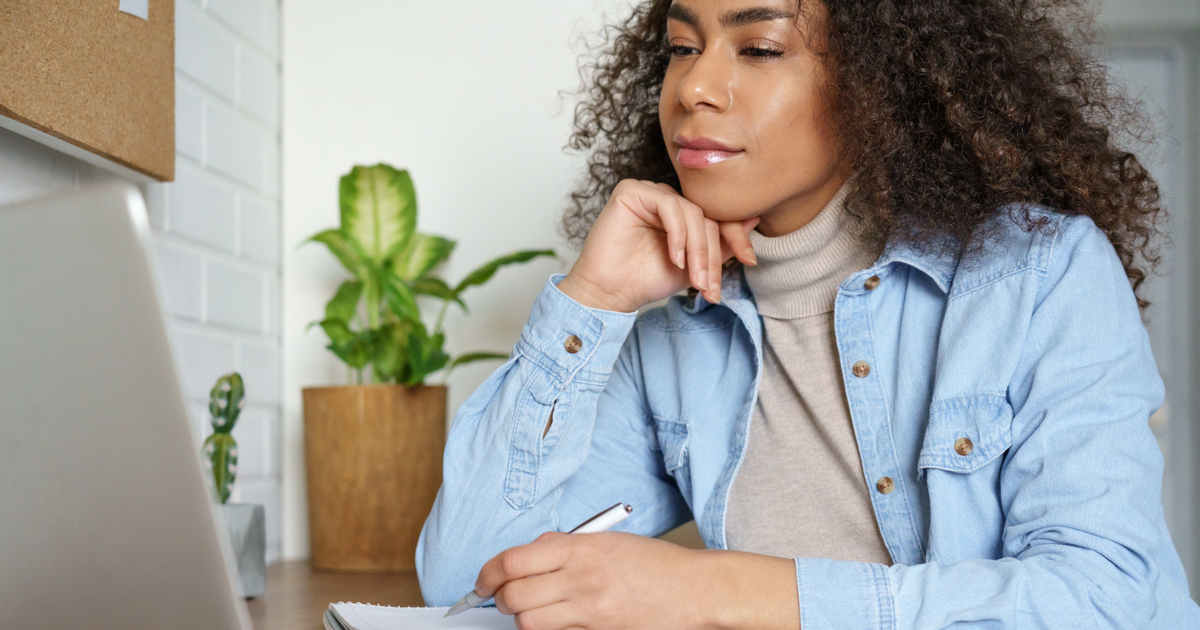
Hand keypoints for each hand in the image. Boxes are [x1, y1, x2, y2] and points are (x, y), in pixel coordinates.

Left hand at [474, 532, 799, 629]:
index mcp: (583, 548)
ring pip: (527, 621)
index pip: (514, 560)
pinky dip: (546, 628)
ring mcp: (589, 610)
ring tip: (531, 609)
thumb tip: (529, 553)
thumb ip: (565, 546)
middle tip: (502, 595)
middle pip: (513, 595)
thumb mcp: (608, 541)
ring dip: (521, 617)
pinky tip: (555, 620)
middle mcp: (582, 579)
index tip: (484, 579)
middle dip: (500, 597)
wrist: (695, 593)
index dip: (489, 572)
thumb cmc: (657, 565)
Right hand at [557, 180, 759, 312]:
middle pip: (706, 216)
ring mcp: (649, 192)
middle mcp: (667, 199)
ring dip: (697, 248)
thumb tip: (754, 218)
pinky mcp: (631, 191)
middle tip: (708, 285)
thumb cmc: (646, 280)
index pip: (716, 217)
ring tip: (693, 277)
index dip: (736, 236)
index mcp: (681, 213)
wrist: (610, 293)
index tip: (749, 260)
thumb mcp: (695, 266)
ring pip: (691, 212)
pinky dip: (677, 234)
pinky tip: (674, 258)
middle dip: (712, 254)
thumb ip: (721, 244)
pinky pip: (668, 205)